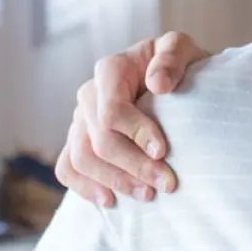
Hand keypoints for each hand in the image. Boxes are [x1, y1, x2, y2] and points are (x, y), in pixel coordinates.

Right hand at [52, 31, 209, 207]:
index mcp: (111, 69)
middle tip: (167, 183)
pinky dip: (84, 187)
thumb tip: (157, 84)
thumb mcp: (183, 49)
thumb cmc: (179, 66)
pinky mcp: (80, 142)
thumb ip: (171, 57)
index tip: (164, 152)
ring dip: (114, 181)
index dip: (136, 134)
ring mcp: (80, 120)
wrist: (175, 82)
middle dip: (134, 166)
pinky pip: (67, 168)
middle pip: (99, 140)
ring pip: (81, 158)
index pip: (111, 110)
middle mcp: (89, 94)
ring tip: (147, 195)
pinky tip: (111, 200)